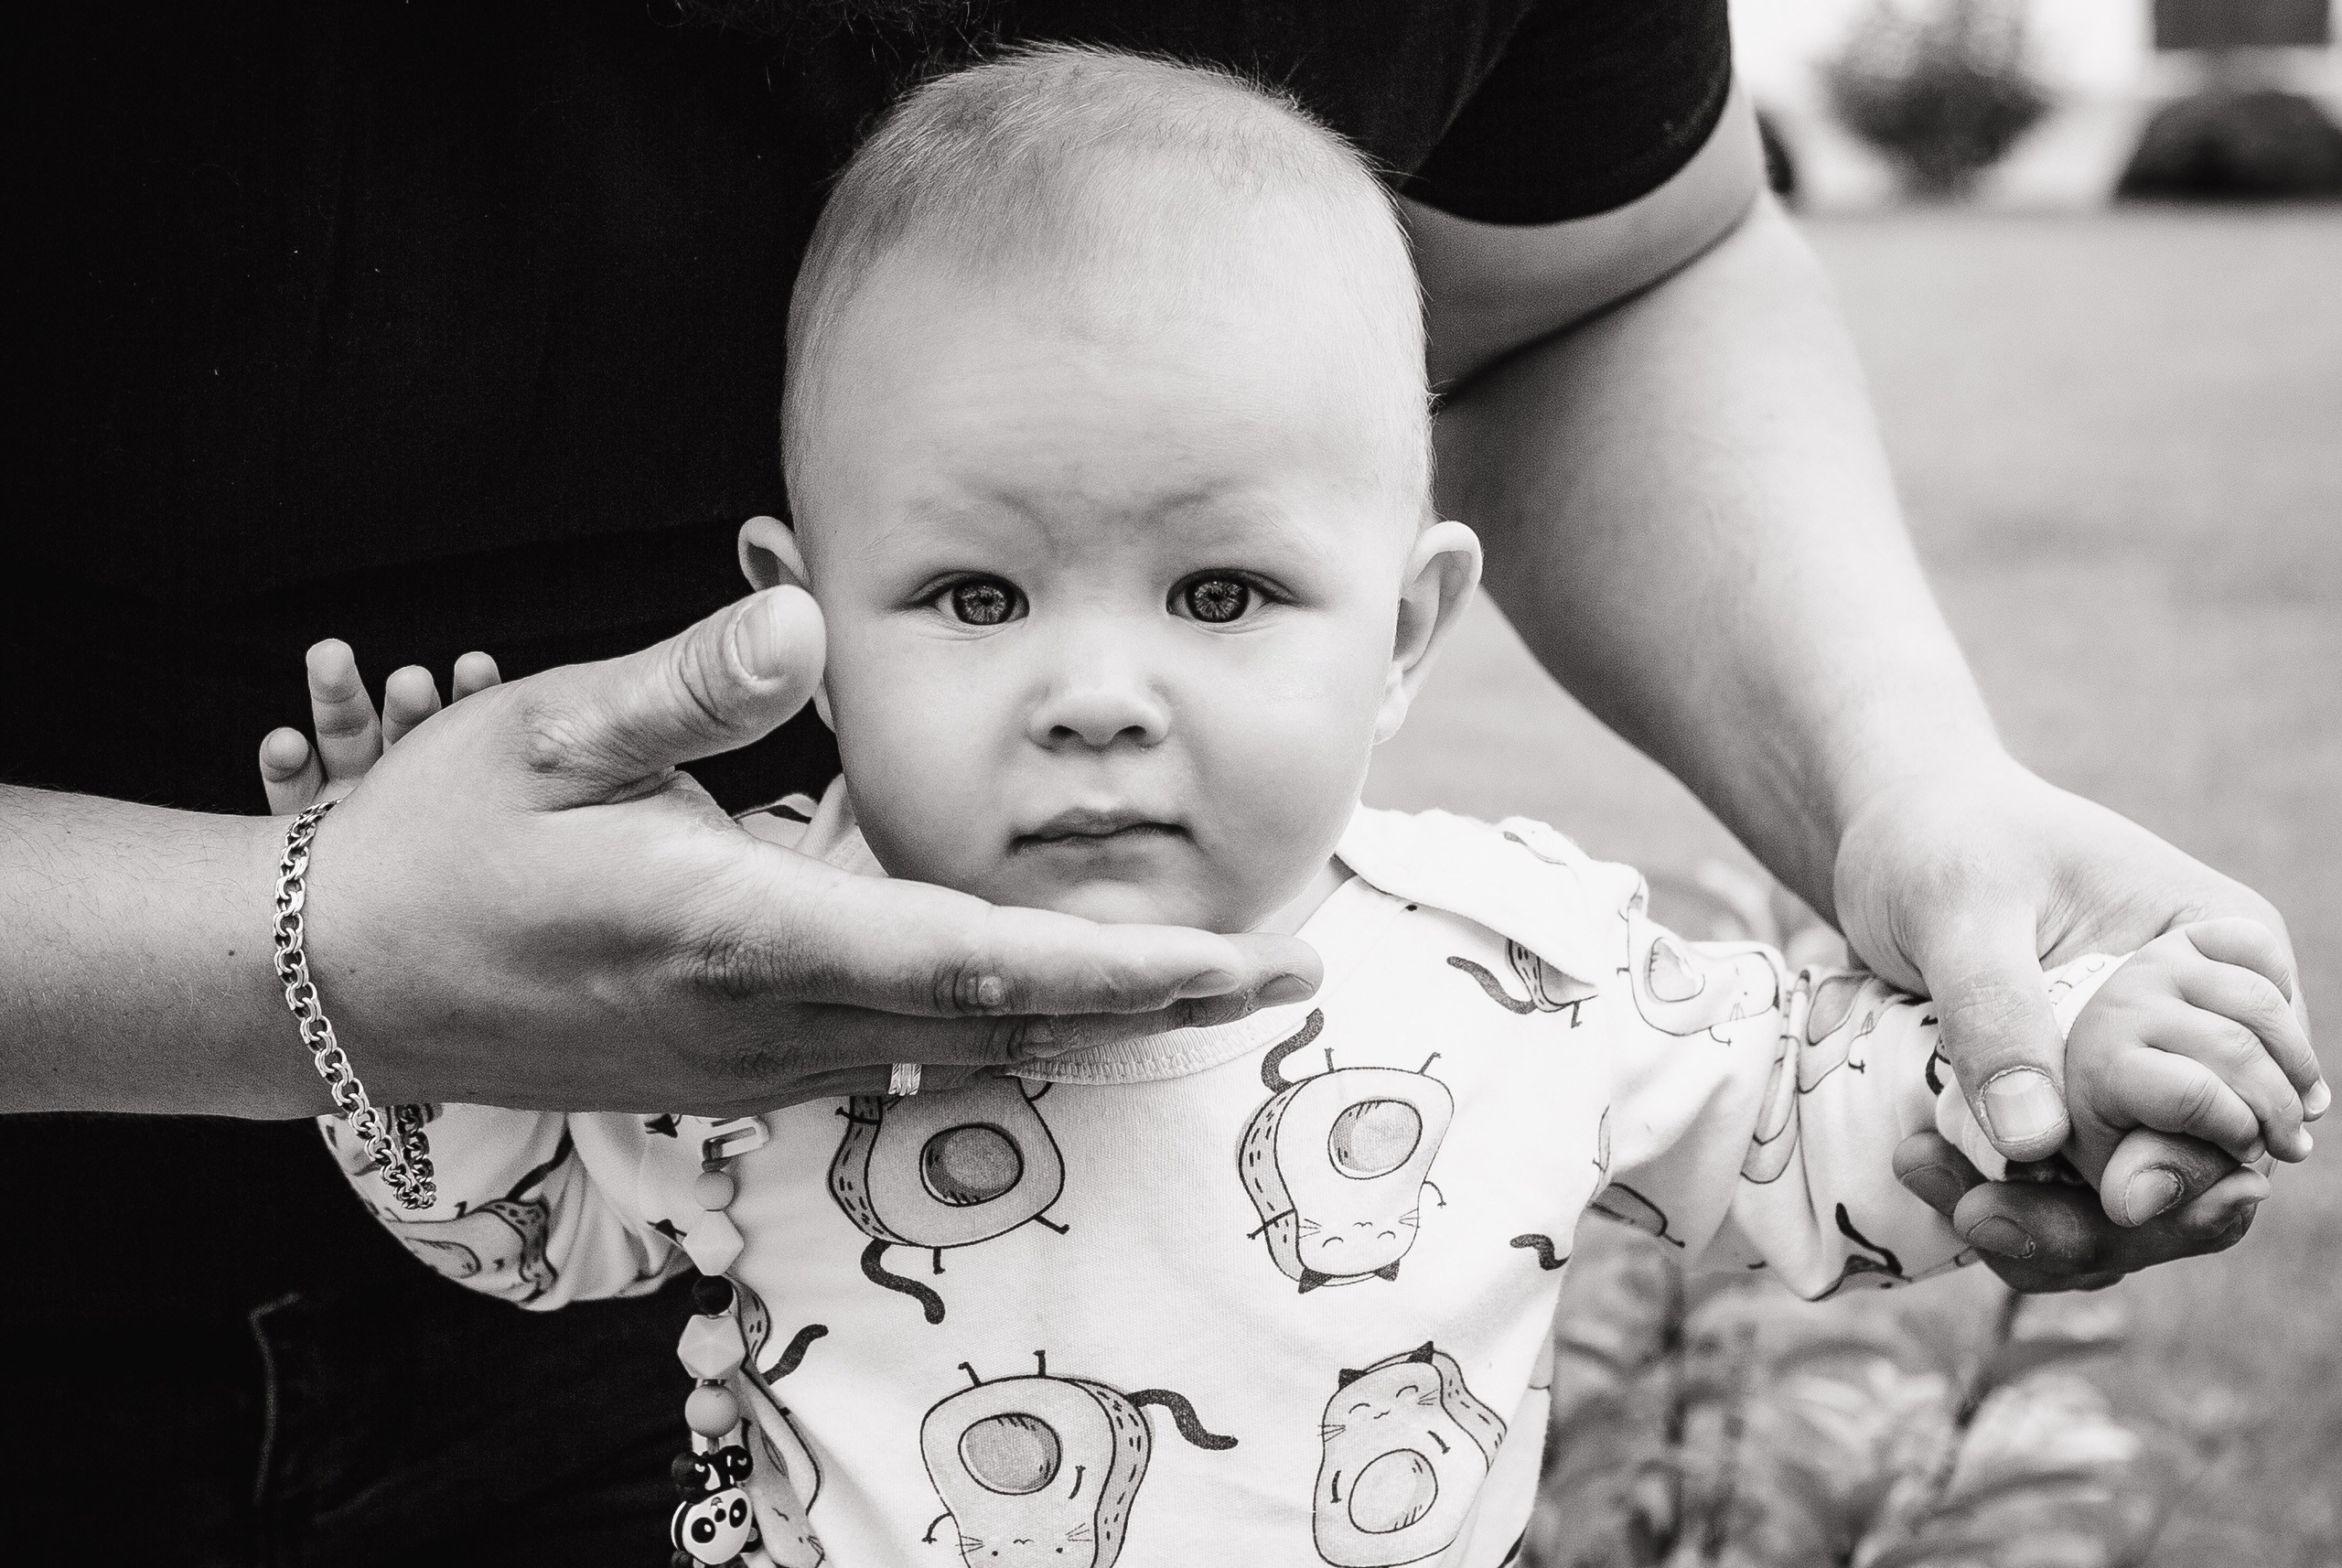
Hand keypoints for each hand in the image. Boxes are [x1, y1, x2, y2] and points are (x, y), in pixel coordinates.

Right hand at [248, 588, 1319, 1115]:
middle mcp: (773, 1019)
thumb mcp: (548, 736)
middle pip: (1003, 1027)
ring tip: (1214, 980)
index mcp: (741, 933)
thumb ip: (687, 685)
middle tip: (1290, 971)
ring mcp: (762, 1059)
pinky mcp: (745, 1063)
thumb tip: (804, 610)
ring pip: (966, 1053)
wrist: (344, 982)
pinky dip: (1006, 1028)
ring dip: (1093, 1021)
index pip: (965, 964)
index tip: (1230, 961)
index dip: (1111, 970)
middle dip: (1152, 1007)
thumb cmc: (445, 846)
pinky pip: (906, 1056)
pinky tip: (1064, 997)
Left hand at [1835, 756, 2320, 1276]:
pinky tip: (1922, 1166)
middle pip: (2203, 1172)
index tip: (2117, 1201)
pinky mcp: (2080, 1111)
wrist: (1890, 836)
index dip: (2199, 1165)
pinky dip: (2011, 1205)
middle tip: (1980, 1220)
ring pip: (2136, 1204)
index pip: (2256, 1094)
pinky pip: (2070, 1193)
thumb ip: (1997, 1014)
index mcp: (2227, 956)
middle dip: (2104, 1223)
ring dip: (2045, 1228)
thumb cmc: (1941, 842)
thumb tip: (2039, 1142)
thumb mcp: (1960, 907)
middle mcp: (2209, 1028)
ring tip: (1931, 1182)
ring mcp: (2146, 1078)